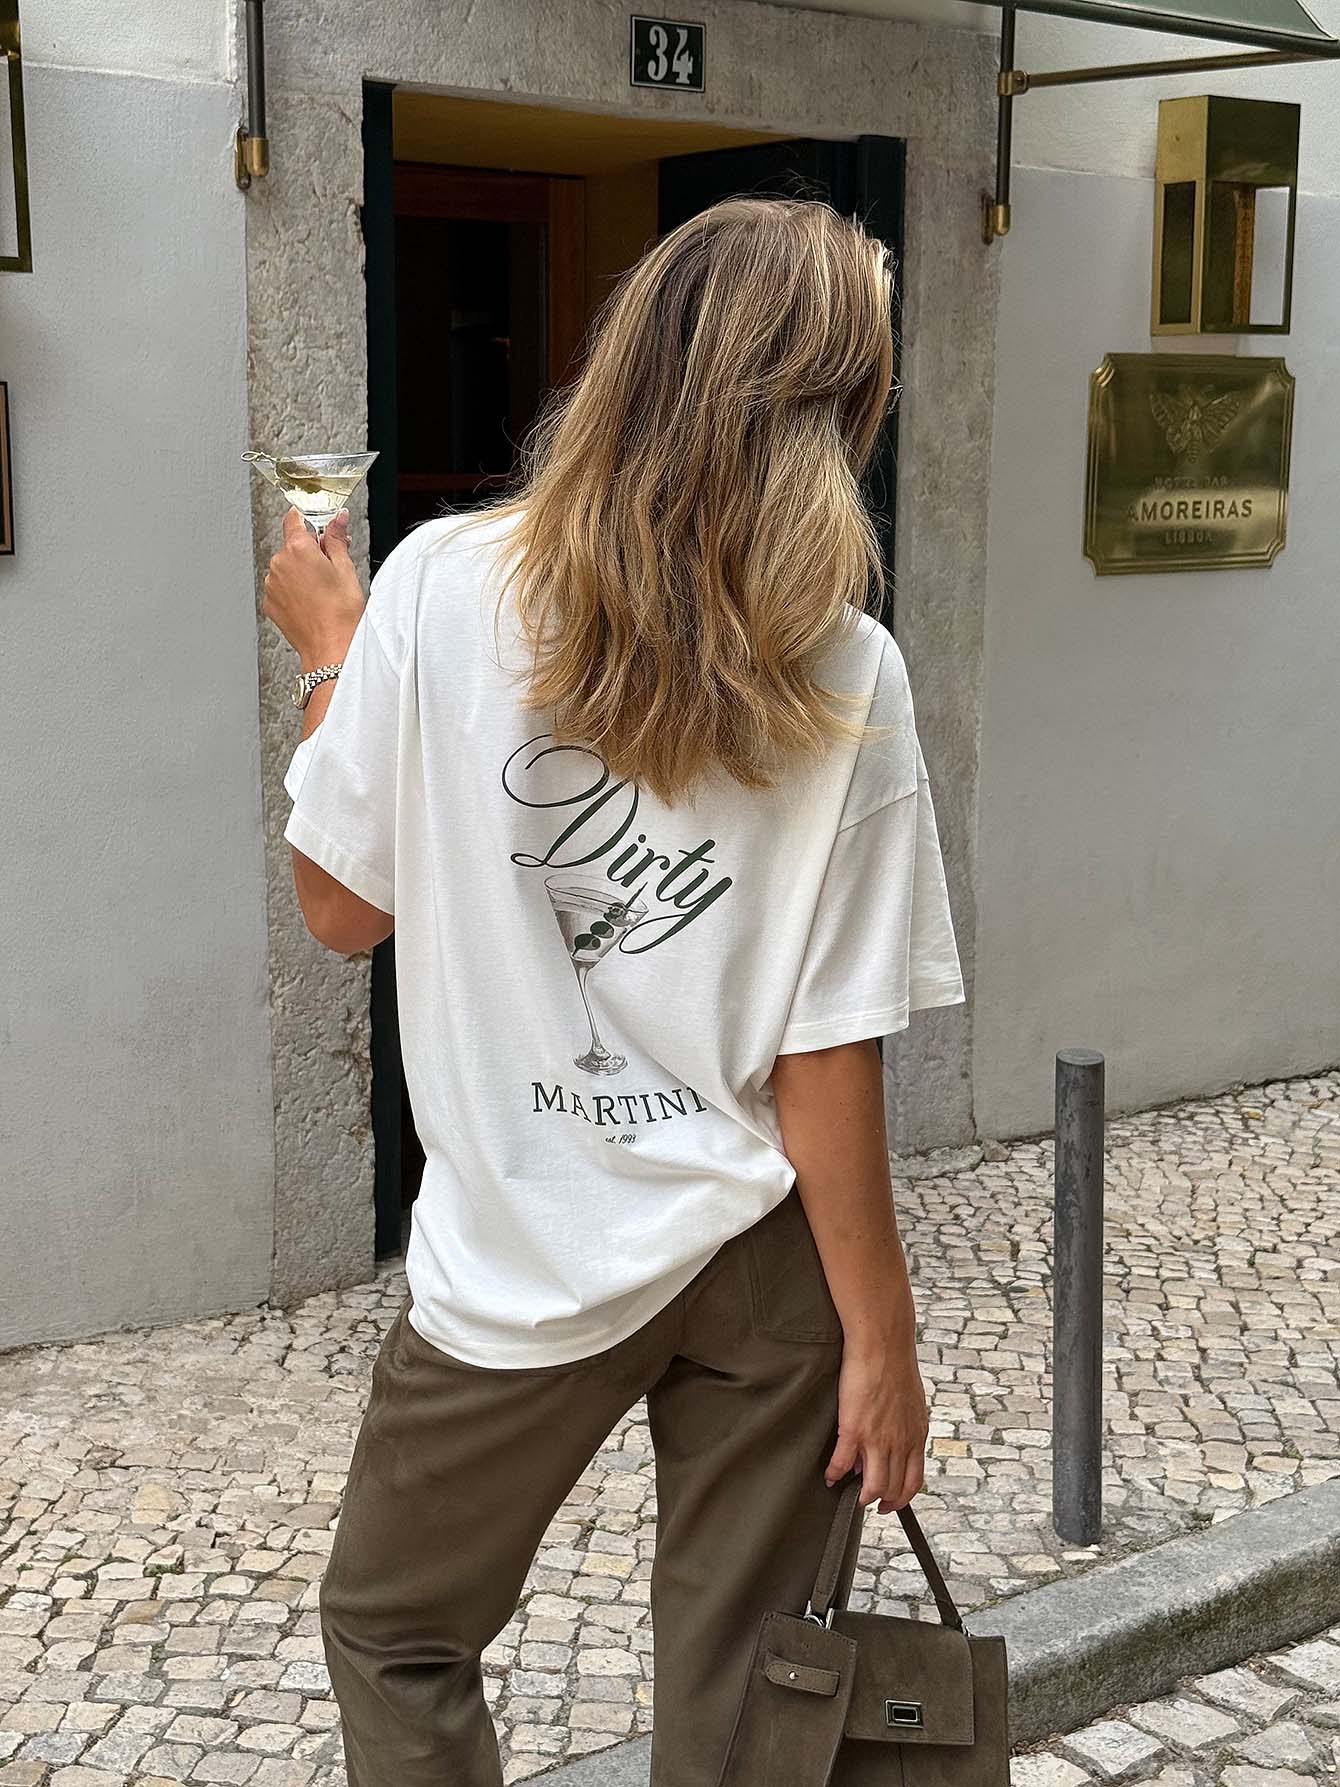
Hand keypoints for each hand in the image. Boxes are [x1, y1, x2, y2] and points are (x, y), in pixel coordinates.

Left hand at [263, 508, 365, 668]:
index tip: (317, 524)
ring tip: (323, 591)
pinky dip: (294, 591)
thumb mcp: (345, 569)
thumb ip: (336, 539)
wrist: (331, 648)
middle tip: (332, 566)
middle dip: (311, 551)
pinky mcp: (270, 603)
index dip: (308, 520)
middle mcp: (279, 564)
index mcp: (298, 549)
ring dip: (301, 572)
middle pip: (292, 546)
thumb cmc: (340, 614)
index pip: (294, 519)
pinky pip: (281, 588)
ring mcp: (271, 585)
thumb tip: (337, 520)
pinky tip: (312, 602)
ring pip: (286, 568)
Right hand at [825, 1345, 927, 1512]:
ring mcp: (877, 1438)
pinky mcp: (853, 1428)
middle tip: (868, 1501)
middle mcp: (900, 1442)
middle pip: (893, 1489)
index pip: (913, 1482)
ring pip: (872, 1486)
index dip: (901, 1499)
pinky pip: (842, 1462)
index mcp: (916, 1436)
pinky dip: (834, 1474)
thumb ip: (905, 1428)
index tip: (891, 1504)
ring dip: (860, 1496)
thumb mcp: (912, 1404)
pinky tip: (829, 1475)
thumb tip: (893, 1445)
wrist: (883, 1345)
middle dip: (881, 1502)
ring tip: (851, 1495)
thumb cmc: (897, 1366)